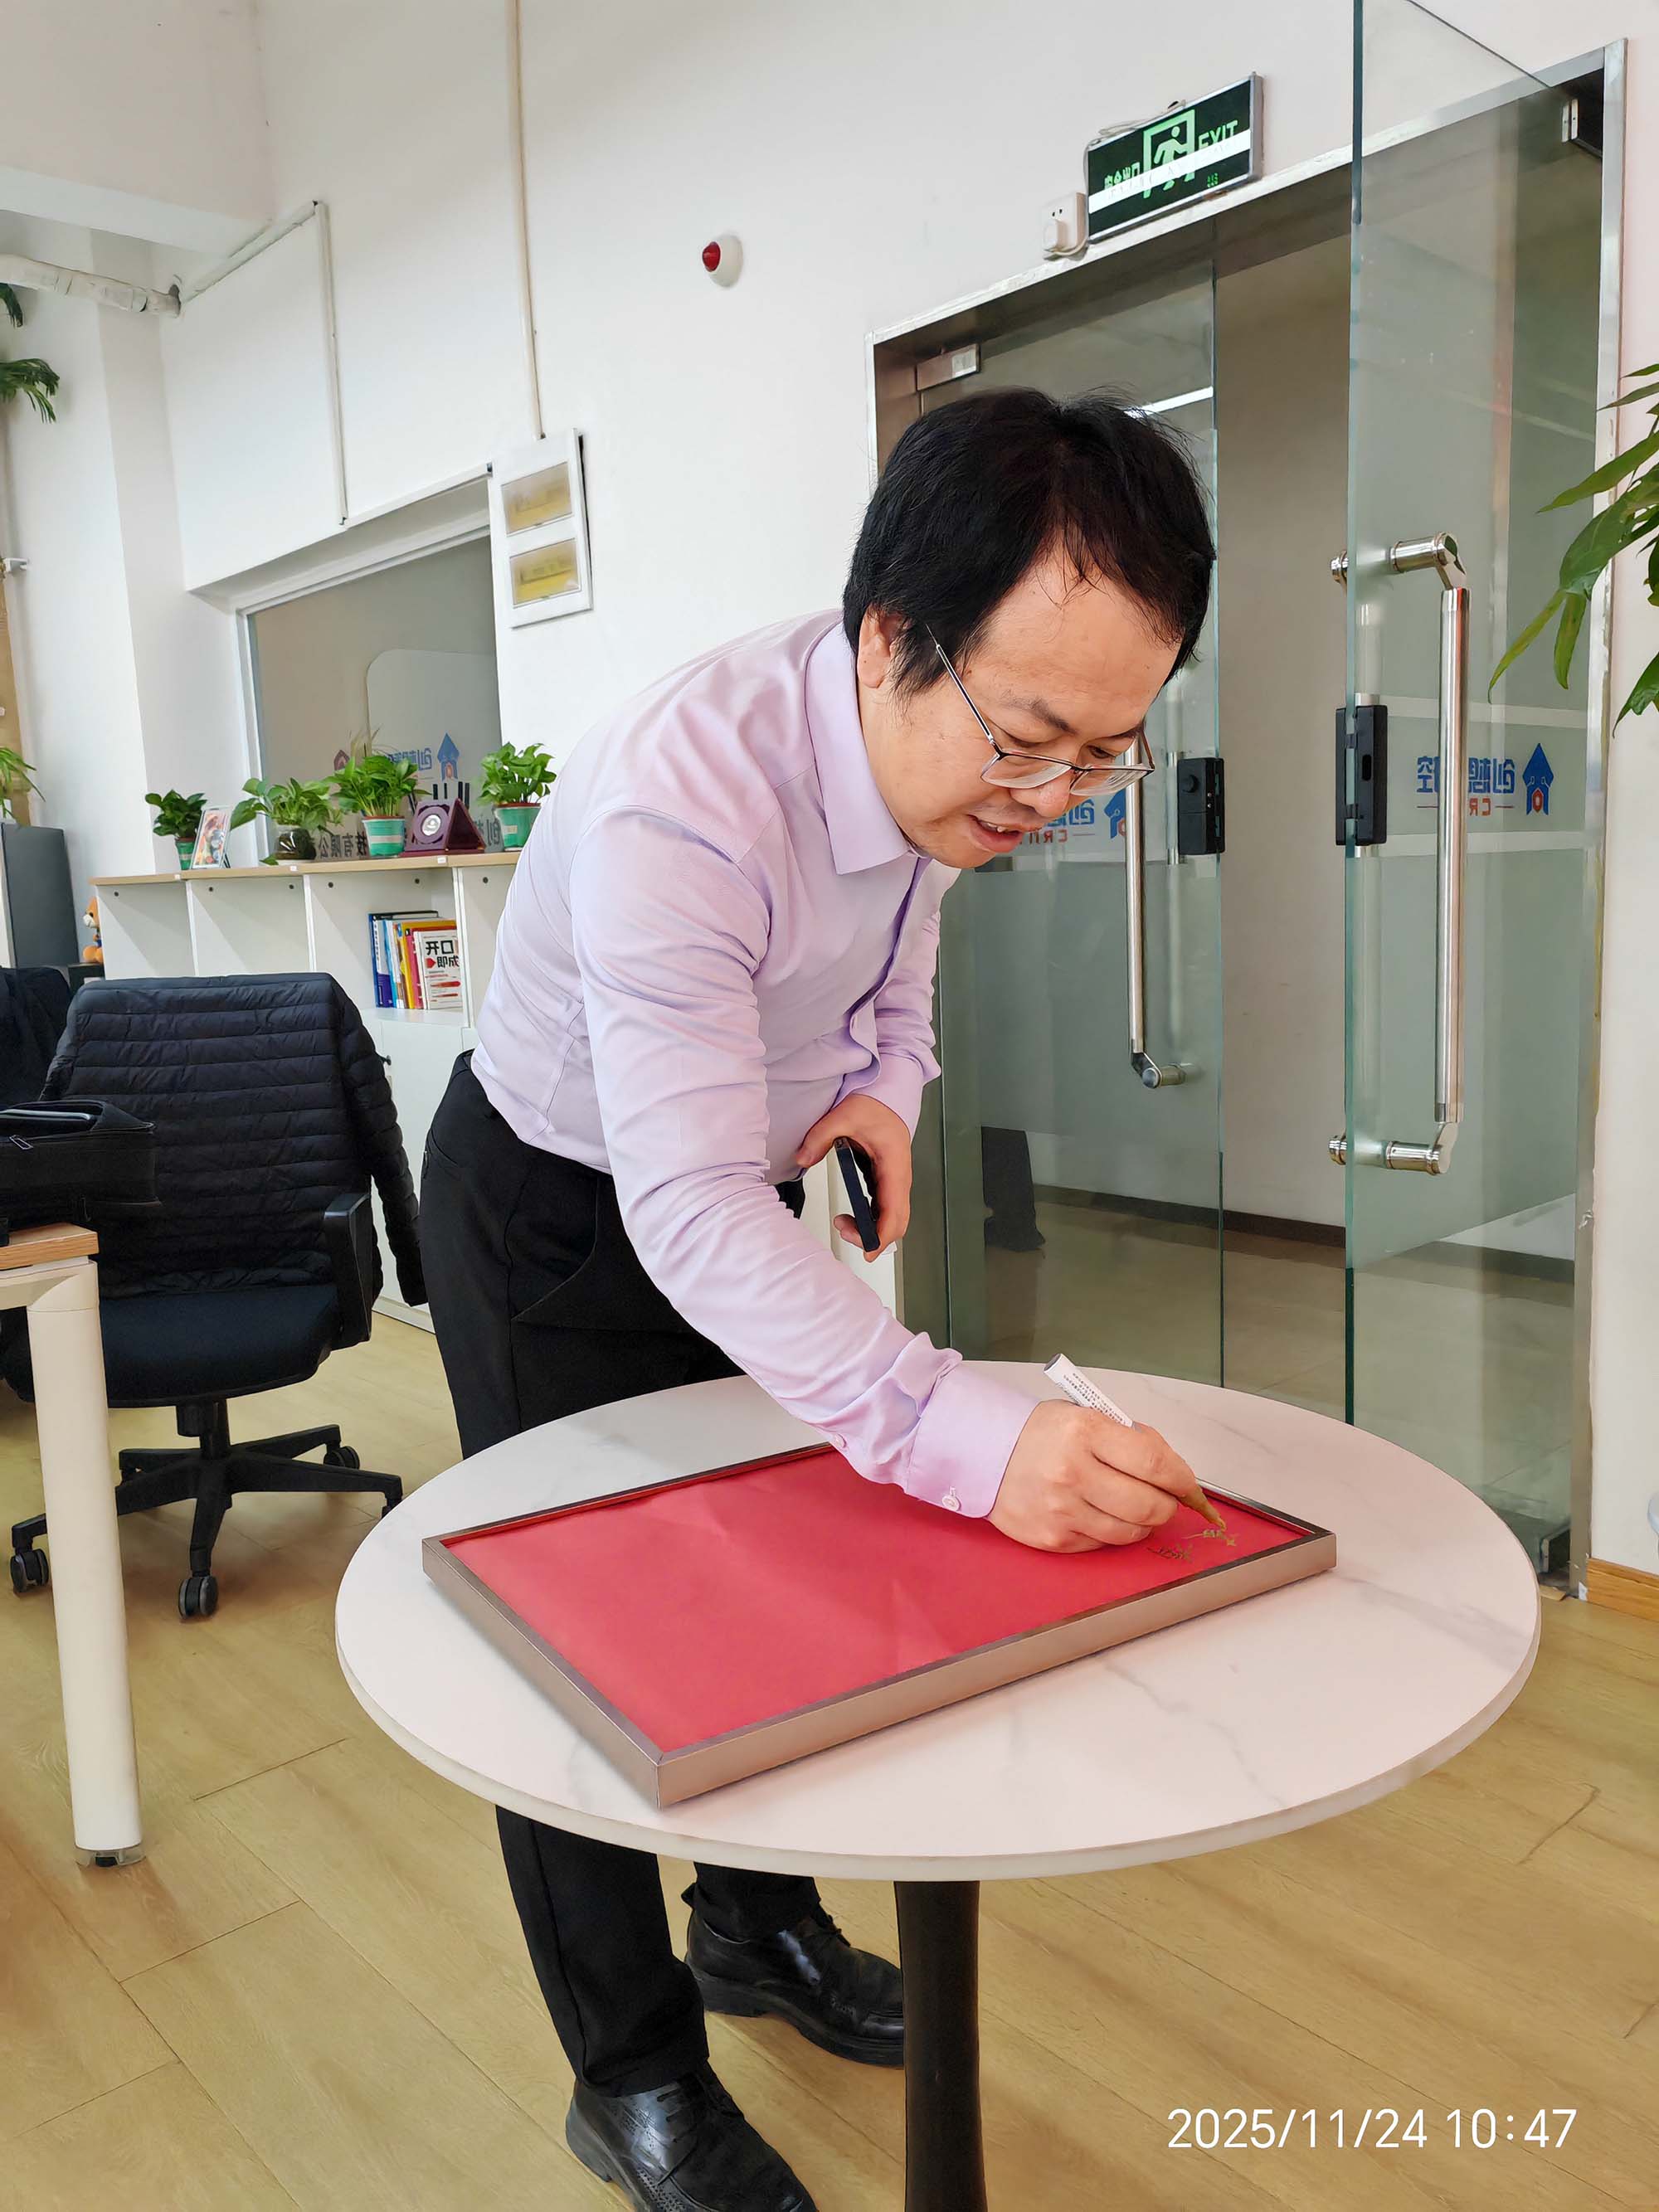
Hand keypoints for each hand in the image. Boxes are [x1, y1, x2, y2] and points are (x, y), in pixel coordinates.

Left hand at [795, 1095, 910, 1261]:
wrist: (888, 1096)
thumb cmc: (874, 1106)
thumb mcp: (843, 1116)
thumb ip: (821, 1137)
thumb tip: (802, 1158)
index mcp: (894, 1165)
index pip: (895, 1210)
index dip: (883, 1235)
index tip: (868, 1250)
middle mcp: (900, 1177)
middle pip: (898, 1222)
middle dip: (873, 1236)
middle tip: (843, 1230)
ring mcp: (896, 1181)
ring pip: (893, 1218)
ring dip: (871, 1228)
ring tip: (842, 1222)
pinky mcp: (889, 1182)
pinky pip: (886, 1209)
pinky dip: (872, 1220)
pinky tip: (852, 1216)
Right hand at [990, 1399, 1194, 1552]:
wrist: (985, 1452)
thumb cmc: (1043, 1433)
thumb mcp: (1086, 1416)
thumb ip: (1130, 1440)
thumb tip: (1174, 1474)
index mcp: (1085, 1432)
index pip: (1154, 1464)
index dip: (1183, 1480)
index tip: (1191, 1487)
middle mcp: (1072, 1472)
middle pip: (1149, 1505)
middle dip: (1167, 1505)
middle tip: (1163, 1498)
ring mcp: (1061, 1510)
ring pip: (1130, 1532)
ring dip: (1143, 1522)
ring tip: (1134, 1506)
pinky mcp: (1053, 1539)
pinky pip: (1103, 1544)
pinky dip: (1112, 1532)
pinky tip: (1100, 1513)